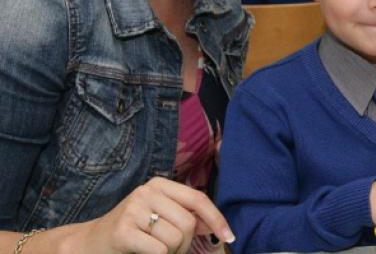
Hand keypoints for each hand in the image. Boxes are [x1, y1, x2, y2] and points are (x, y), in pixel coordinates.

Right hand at [76, 177, 234, 253]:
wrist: (89, 243)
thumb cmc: (132, 231)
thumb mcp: (160, 217)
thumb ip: (187, 216)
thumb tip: (216, 224)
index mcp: (159, 184)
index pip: (198, 198)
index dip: (216, 218)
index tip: (229, 236)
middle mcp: (147, 191)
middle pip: (188, 223)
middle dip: (186, 244)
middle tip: (171, 251)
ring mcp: (133, 208)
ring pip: (175, 239)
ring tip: (154, 251)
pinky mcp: (123, 230)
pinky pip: (159, 250)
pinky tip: (142, 253)